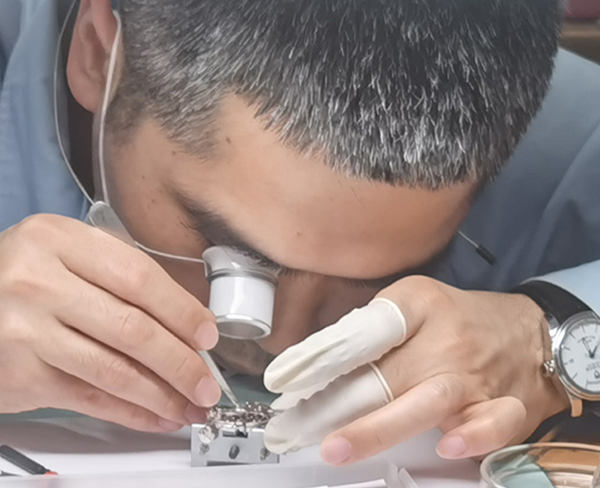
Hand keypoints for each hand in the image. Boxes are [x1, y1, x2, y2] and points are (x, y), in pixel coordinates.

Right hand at [0, 214, 220, 431]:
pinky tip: (157, 417)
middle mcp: (39, 282)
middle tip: (207, 385)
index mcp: (59, 240)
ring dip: (162, 395)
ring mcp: (26, 330)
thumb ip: (120, 276)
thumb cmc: (27, 277)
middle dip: (181, 363)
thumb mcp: (67, 254)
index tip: (208, 335)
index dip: (181, 310)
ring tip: (191, 407)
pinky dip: (130, 412)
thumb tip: (187, 323)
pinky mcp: (19, 374)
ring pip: (114, 370)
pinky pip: (88, 398)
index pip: (139, 277)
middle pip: (132, 328)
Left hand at [264, 276, 568, 464]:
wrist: (532, 331)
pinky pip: (491, 423)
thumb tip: (320, 359)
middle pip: (383, 373)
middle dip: (331, 405)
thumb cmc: (460, 318)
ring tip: (335, 447)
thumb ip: (373, 326)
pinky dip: (471, 436)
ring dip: (378, 427)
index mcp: (419, 304)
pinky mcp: (506, 405)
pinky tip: (447, 445)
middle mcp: (445, 340)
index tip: (285, 380)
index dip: (322, 356)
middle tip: (289, 427)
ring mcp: (476, 375)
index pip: (364, 331)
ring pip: (424, 401)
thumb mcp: (415, 302)